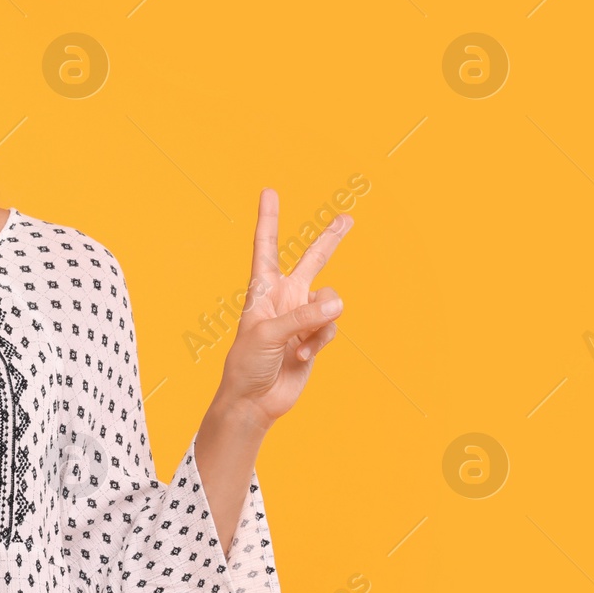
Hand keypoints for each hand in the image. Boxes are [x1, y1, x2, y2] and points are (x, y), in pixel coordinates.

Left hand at [214, 187, 353, 430]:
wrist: (254, 400)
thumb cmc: (247, 364)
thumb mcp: (267, 335)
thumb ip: (303, 316)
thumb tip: (338, 302)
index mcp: (262, 290)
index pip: (265, 247)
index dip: (268, 219)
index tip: (269, 191)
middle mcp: (284, 298)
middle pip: (311, 261)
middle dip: (329, 240)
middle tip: (346, 217)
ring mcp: (302, 317)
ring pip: (329, 302)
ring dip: (319, 322)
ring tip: (300, 344)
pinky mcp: (315, 337)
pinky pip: (331, 327)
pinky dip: (320, 341)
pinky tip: (302, 356)